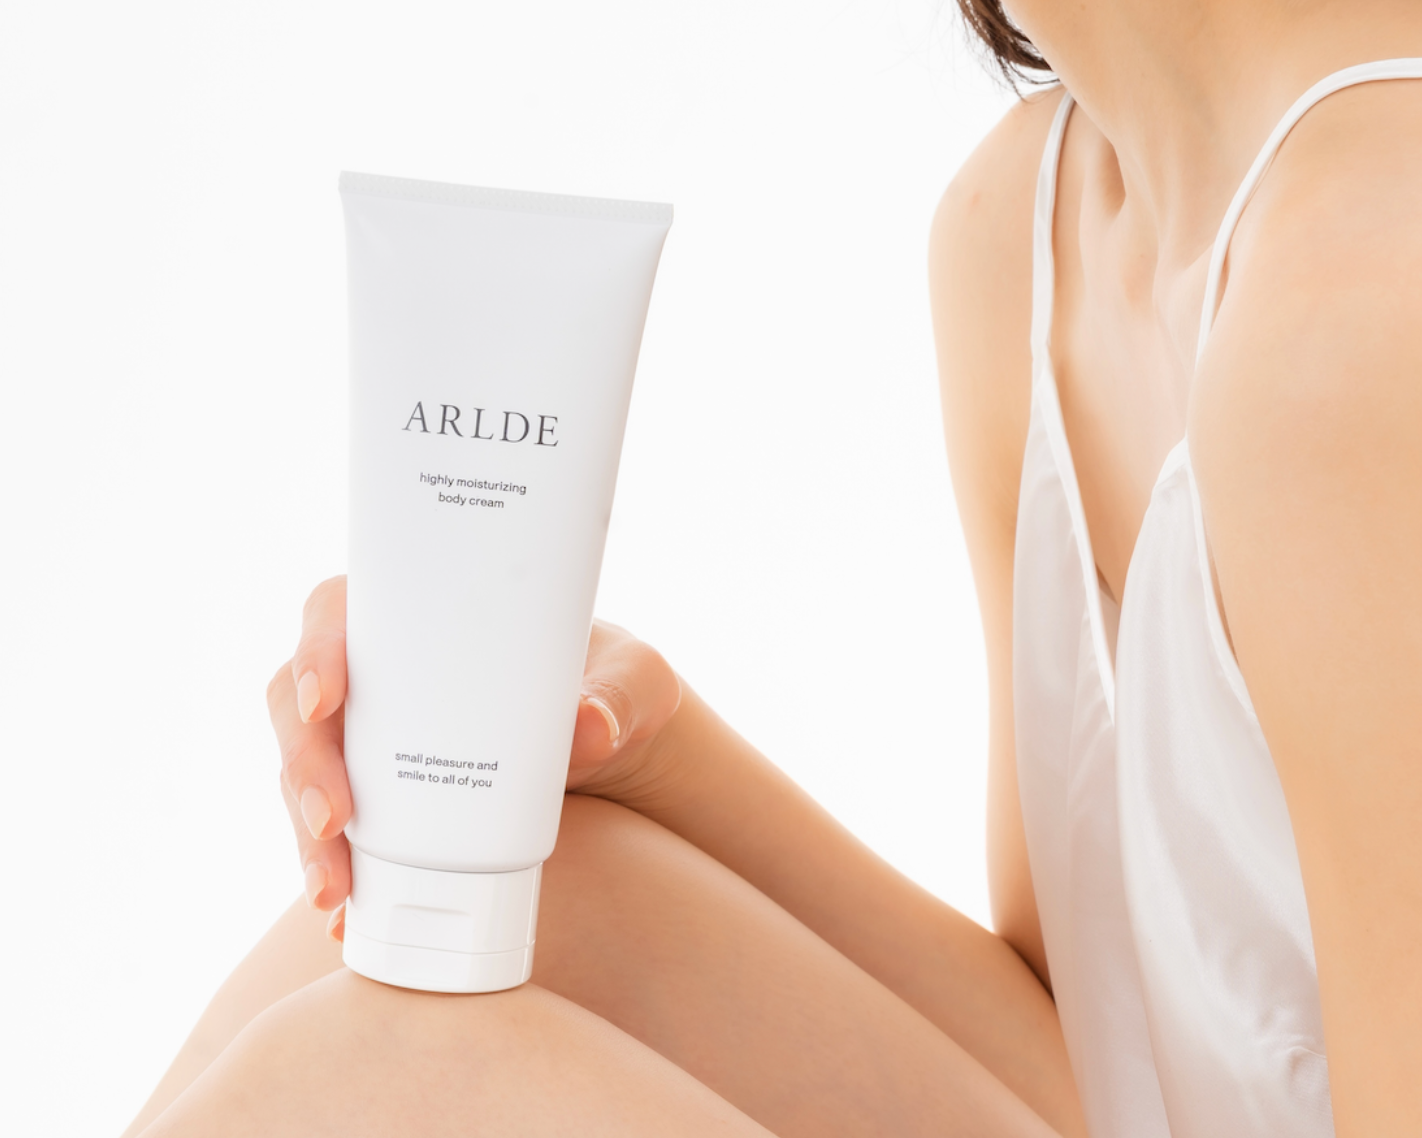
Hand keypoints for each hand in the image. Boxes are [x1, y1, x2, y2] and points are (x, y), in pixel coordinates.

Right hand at [266, 575, 681, 937]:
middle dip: (304, 768)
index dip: (314, 652)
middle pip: (303, 710)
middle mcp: (384, 680)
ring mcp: (375, 745)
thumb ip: (619, 696)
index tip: (324, 700)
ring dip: (306, 835)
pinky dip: (334, 873)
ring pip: (306, 779)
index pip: (338, 615)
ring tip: (334, 889)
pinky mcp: (385, 804)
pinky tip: (341, 917)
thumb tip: (592, 728)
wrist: (622, 753)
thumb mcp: (632, 679)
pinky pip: (337, 834)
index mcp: (422, 621)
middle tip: (334, 820)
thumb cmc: (615, 687)